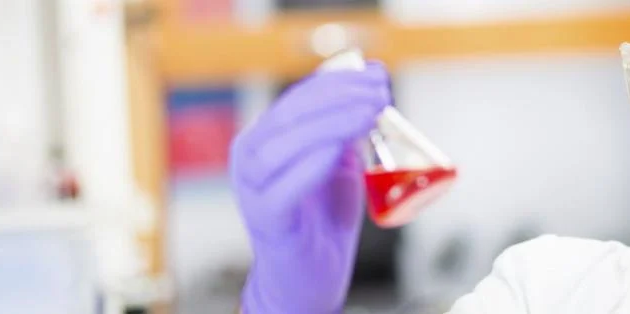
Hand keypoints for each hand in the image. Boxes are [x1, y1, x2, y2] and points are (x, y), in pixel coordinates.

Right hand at [231, 62, 390, 313]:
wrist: (310, 275)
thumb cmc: (322, 219)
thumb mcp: (338, 163)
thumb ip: (345, 130)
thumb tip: (370, 87)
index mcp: (266, 138)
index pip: (298, 98)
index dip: (338, 82)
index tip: (376, 74)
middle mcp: (251, 158)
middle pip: (289, 115)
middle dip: (338, 97)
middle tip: (378, 93)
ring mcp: (252, 188)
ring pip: (281, 146)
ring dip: (328, 124)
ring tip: (368, 114)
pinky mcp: (265, 219)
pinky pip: (281, 188)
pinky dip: (309, 165)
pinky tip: (336, 151)